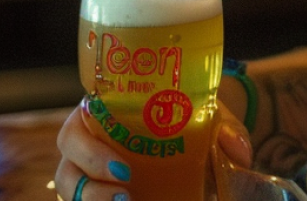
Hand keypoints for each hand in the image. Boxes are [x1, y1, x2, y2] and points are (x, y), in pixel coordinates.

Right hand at [53, 98, 252, 200]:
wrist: (200, 130)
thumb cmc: (191, 115)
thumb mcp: (208, 115)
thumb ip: (226, 129)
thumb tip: (238, 152)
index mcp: (103, 116)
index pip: (74, 131)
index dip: (88, 152)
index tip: (124, 169)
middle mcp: (89, 146)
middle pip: (68, 169)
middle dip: (90, 188)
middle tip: (126, 196)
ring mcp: (92, 173)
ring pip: (72, 191)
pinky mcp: (103, 188)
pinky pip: (89, 200)